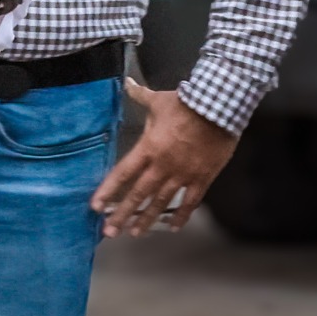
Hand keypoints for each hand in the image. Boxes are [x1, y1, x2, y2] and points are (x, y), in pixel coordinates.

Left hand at [92, 80, 235, 236]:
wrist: (221, 108)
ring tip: (135, 233)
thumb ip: (139, 95)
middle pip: (138, 194)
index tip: (95, 206)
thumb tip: (127, 82)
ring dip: (147, 219)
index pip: (122, 174)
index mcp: (148, 148)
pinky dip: (182, 215)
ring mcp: (184, 173)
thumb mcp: (158, 100)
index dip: (107, 191)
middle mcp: (163, 165)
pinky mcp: (203, 177)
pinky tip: (173, 227)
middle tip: (109, 232)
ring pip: (162, 201)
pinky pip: (191, 200)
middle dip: (122, 214)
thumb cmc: (187, 104)